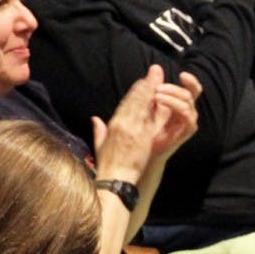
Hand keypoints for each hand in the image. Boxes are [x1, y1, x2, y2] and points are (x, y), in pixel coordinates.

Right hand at [92, 66, 164, 184]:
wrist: (115, 179)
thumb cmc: (108, 165)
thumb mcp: (100, 146)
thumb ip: (98, 130)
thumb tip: (95, 119)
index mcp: (113, 125)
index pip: (125, 103)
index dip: (135, 92)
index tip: (142, 84)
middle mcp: (122, 124)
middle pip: (134, 100)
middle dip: (144, 85)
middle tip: (154, 73)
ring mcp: (132, 129)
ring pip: (141, 104)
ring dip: (150, 90)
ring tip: (157, 79)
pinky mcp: (141, 136)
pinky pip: (148, 116)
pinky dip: (153, 105)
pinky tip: (159, 96)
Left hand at [151, 71, 200, 160]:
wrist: (146, 152)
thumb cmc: (148, 129)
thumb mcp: (150, 104)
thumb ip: (155, 87)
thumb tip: (155, 67)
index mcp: (182, 105)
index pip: (193, 89)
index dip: (191, 81)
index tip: (182, 74)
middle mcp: (188, 112)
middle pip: (190, 93)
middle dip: (173, 88)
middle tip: (157, 87)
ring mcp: (189, 121)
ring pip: (187, 101)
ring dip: (171, 95)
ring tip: (155, 95)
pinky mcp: (187, 131)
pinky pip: (186, 114)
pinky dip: (174, 105)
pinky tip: (159, 102)